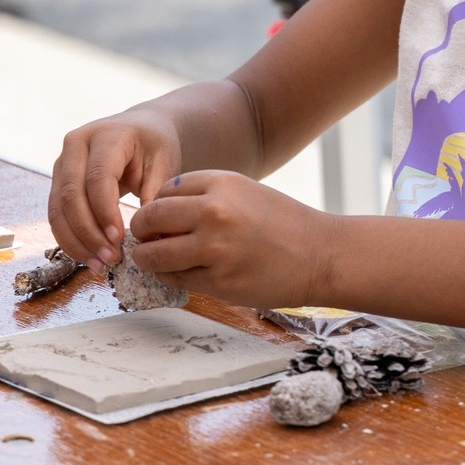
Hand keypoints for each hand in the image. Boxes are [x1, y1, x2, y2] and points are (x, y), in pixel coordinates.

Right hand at [49, 110, 185, 269]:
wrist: (142, 128)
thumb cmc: (155, 145)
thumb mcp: (164, 163)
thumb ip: (155, 194)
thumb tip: (149, 237)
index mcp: (106, 135)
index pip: (98, 177)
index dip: (105, 211)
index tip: (119, 239)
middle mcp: (75, 145)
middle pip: (71, 195)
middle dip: (88, 233)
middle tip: (110, 259)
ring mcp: (62, 163)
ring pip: (57, 209)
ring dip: (75, 241)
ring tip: (100, 265)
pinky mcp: (58, 181)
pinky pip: (56, 214)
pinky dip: (70, 239)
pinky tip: (89, 257)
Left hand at [128, 170, 333, 308]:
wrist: (320, 255)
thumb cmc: (283, 224)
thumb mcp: (244, 192)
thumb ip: (202, 196)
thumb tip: (156, 215)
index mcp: (220, 184)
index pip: (162, 192)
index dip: (157, 208)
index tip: (163, 220)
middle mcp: (214, 212)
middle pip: (149, 219)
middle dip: (143, 232)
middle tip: (149, 240)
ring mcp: (214, 248)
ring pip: (153, 255)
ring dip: (149, 259)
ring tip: (159, 259)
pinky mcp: (218, 281)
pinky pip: (173, 279)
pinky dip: (171, 277)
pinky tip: (185, 272)